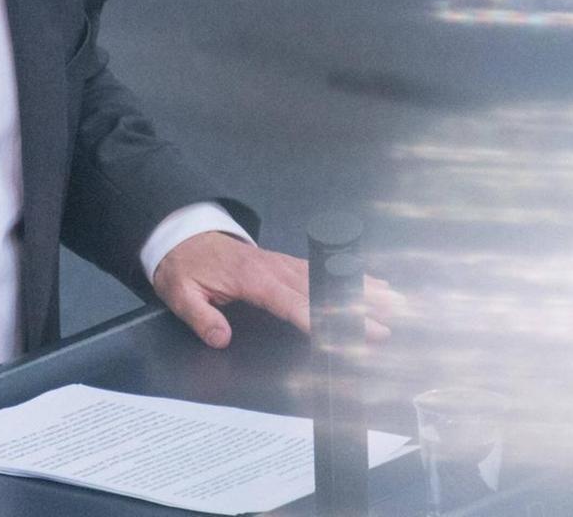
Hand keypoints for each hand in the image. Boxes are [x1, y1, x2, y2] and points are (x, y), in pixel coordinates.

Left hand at [151, 231, 404, 348]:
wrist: (183, 236)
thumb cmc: (184, 265)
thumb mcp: (179, 293)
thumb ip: (201, 316)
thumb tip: (220, 337)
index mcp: (251, 277)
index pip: (289, 301)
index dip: (315, 318)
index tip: (338, 333)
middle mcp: (274, 268)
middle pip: (319, 290)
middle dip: (352, 308)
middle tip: (383, 325)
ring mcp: (283, 263)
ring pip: (327, 278)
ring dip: (359, 290)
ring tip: (392, 302)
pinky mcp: (286, 263)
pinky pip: (322, 270)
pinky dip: (349, 276)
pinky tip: (371, 283)